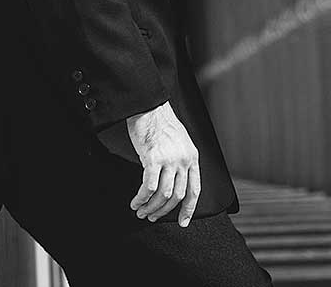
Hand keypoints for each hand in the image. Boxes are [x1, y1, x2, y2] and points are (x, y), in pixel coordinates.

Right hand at [126, 101, 200, 226]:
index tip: (182, 222)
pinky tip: (135, 202)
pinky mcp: (153, 159)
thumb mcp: (180, 143)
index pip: (195, 189)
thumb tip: (174, 183)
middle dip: (164, 210)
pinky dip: (141, 198)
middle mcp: (184, 160)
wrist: (149, 108)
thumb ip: (181, 161)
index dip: (189, 209)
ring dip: (151, 207)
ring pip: (163, 194)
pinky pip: (148, 187)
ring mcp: (170, 159)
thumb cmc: (161, 125)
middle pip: (178, 196)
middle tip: (152, 217)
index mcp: (192, 157)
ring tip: (141, 211)